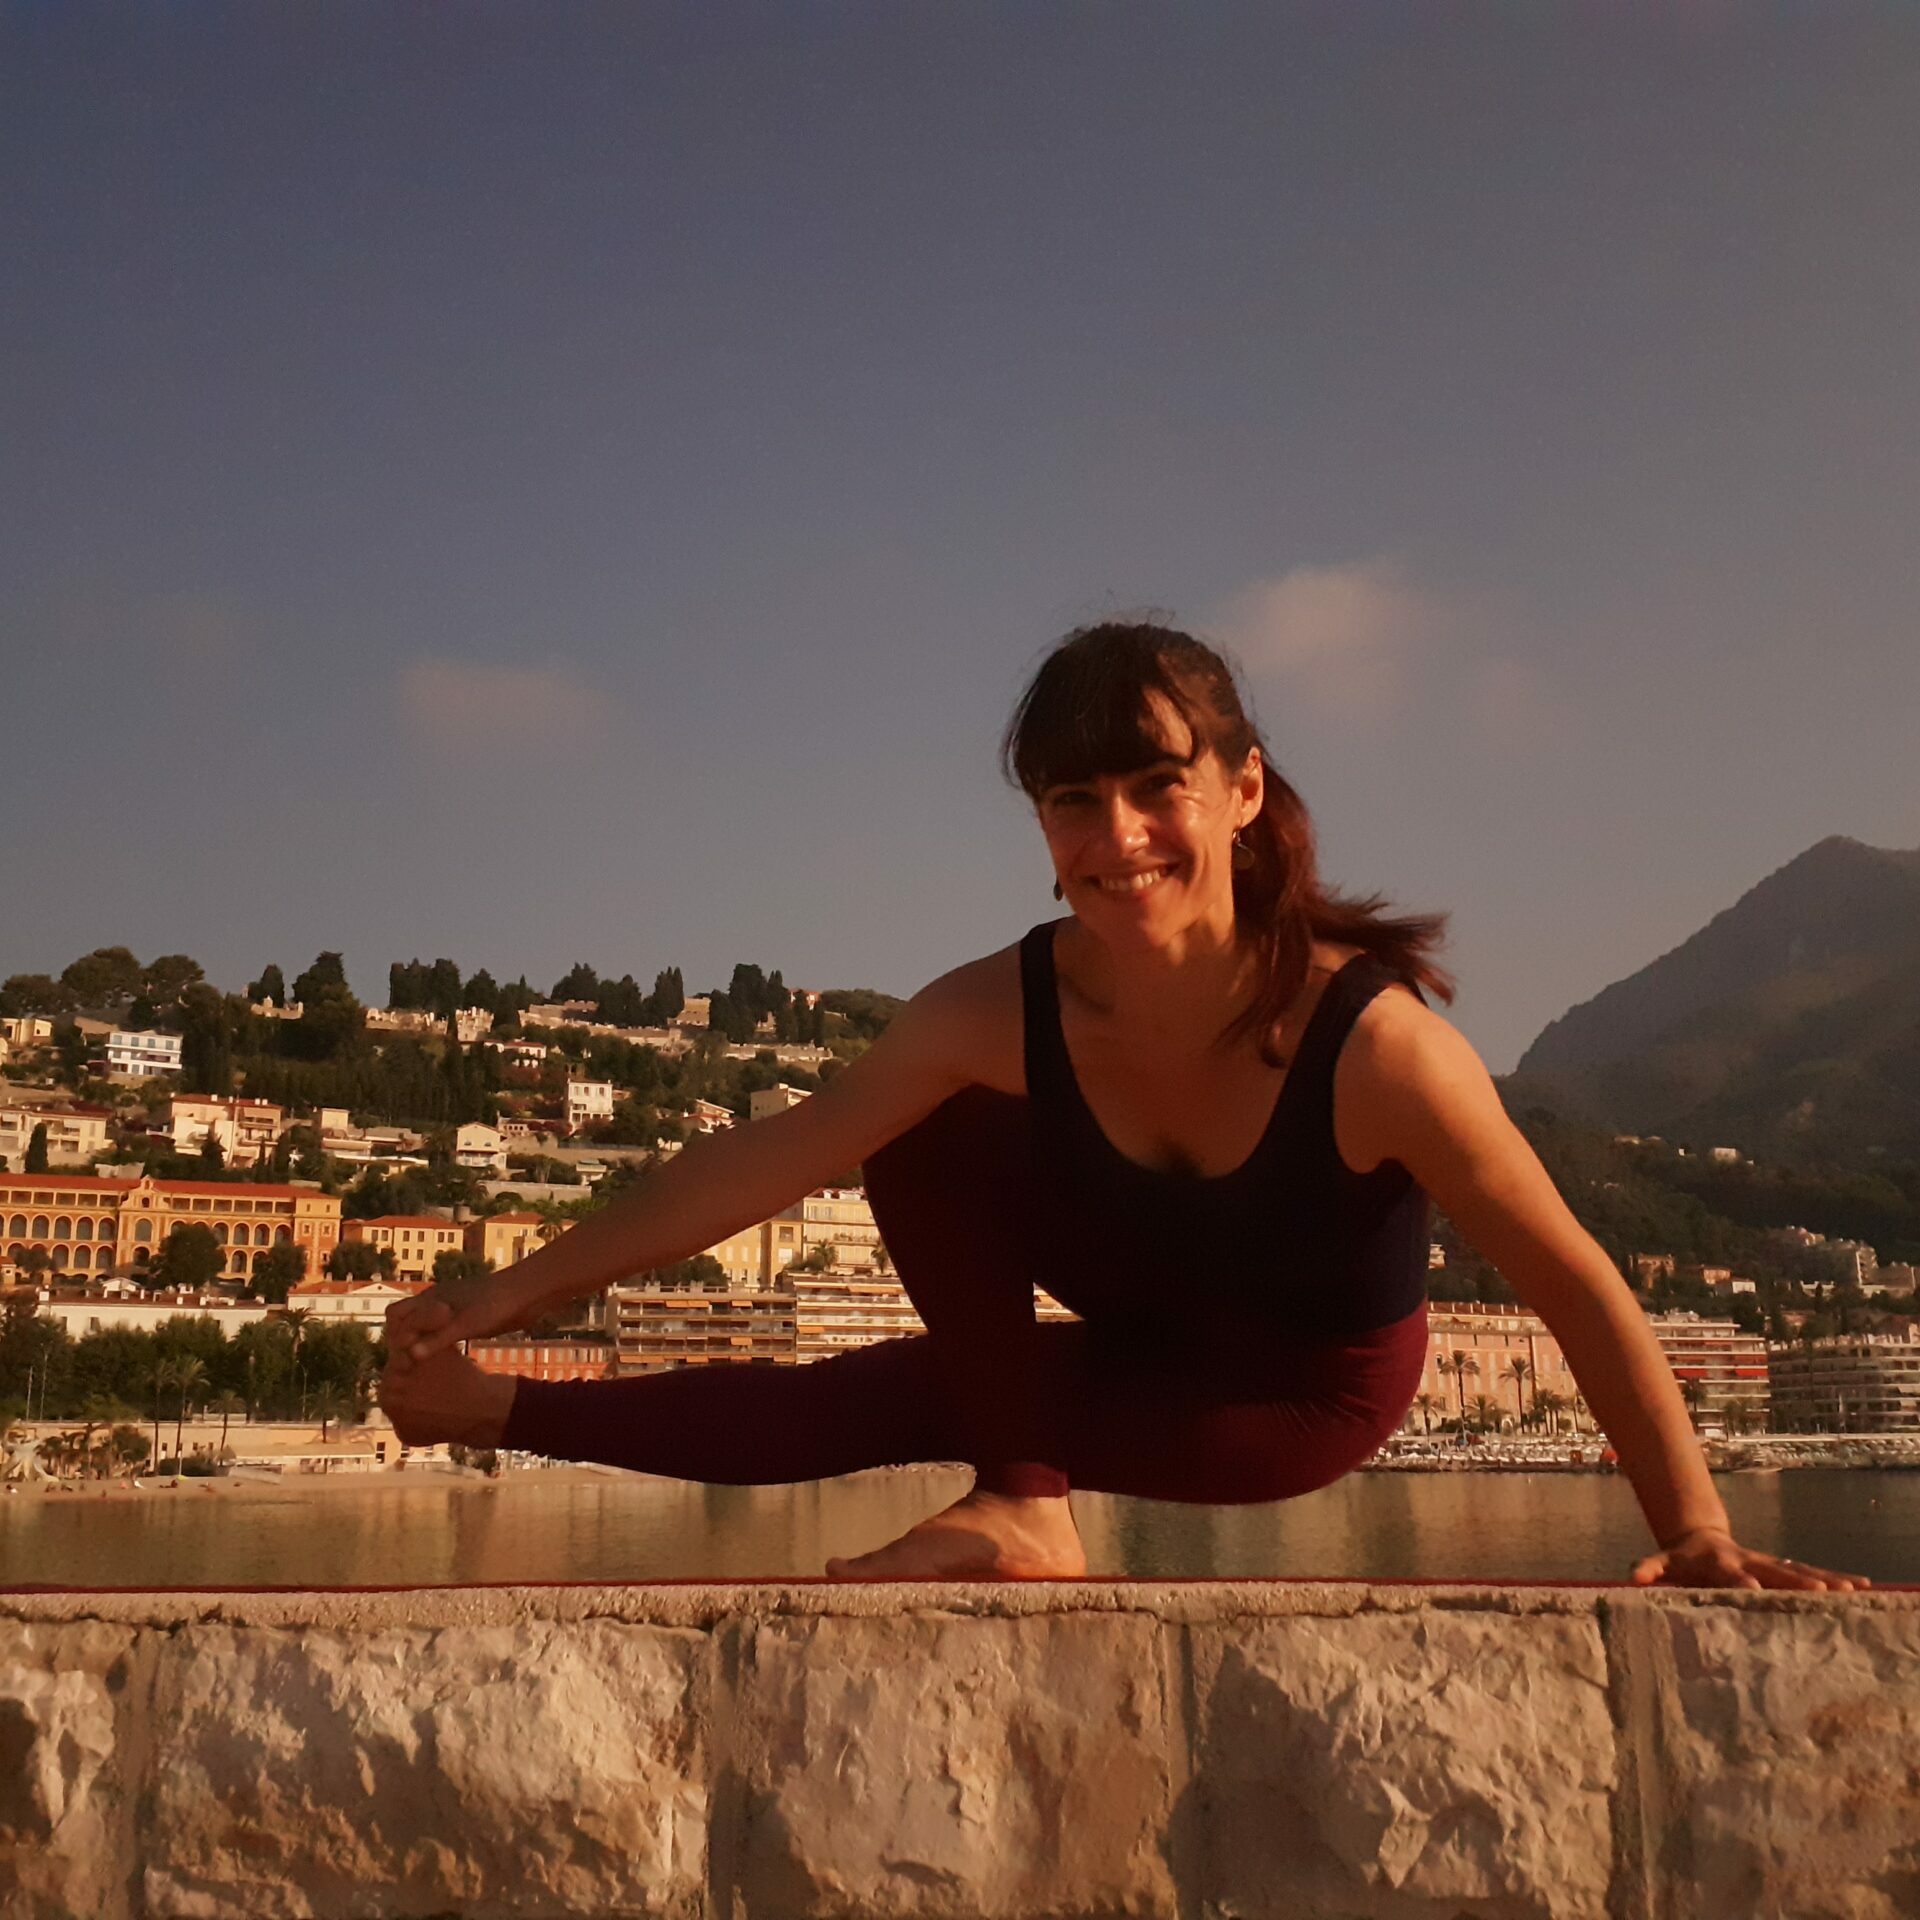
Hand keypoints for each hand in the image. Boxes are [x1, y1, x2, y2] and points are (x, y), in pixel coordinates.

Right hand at [383, 1265, 530, 1375]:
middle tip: (410, 1366)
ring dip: (420, 1344)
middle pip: (404, 1321)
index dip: (395, 1336)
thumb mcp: (465, 1324)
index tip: (406, 1360)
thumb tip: (409, 1356)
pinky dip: (436, 1346)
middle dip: (402, 1341)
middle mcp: (436, 1302)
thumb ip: (437, 1340)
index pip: (395, 1316)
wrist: (528, 1292)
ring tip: (421, 1370)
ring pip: (423, 1327)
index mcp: (431, 1299)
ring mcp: (450, 1310)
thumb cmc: (496, 1304)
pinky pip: (440, 1333)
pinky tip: (444, 1364)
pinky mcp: (465, 1319)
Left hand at [1631, 1526, 1869, 1590]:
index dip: (1740, 1580)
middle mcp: (1750, 1561)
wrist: (1700, 1539)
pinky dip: (1836, 1579)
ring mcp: (1769, 1564)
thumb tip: (1633, 1576)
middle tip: (1822, 1591)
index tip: (1752, 1588)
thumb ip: (1649, 1568)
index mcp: (1721, 1563)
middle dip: (1797, 1580)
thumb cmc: (1682, 1560)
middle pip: (1775, 1571)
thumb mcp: (1662, 1562)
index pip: (1732, 1573)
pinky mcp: (1783, 1569)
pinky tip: (1863, 1586)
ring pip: (1800, 1570)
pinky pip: (1812, 1574)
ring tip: (1853, 1588)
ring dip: (1825, 1579)